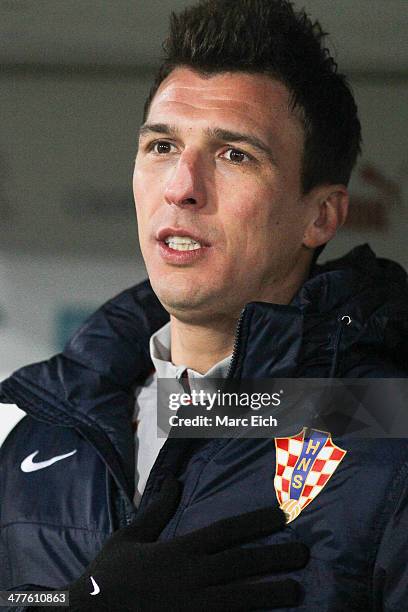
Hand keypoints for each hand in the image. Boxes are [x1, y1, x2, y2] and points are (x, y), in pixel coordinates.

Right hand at [45, 475, 308, 610]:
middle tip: (304, 553)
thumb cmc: (107, 576)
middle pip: (241, 564)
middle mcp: (191, 577)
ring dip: (270, 592)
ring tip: (297, 589)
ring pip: (240, 597)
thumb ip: (156, 510)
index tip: (282, 517)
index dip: (256, 522)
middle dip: (275, 557)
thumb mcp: (128, 537)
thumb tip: (175, 481)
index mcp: (179, 551)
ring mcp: (192, 607)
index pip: (226, 532)